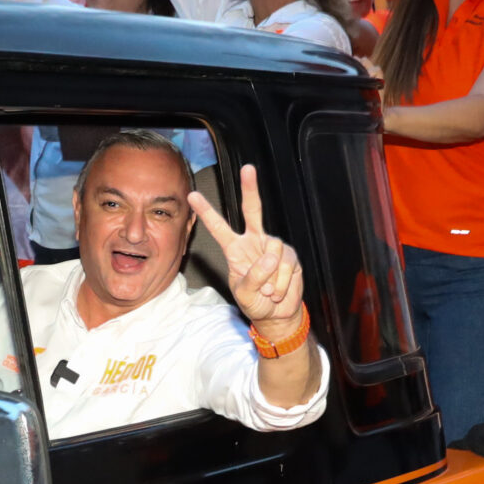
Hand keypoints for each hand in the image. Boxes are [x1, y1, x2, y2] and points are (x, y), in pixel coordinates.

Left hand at [188, 164, 305, 337]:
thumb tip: (270, 256)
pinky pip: (285, 265)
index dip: (207, 212)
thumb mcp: (244, 294)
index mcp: (235, 249)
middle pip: (253, 210)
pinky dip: (282, 283)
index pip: (219, 228)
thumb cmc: (255, 302)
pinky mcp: (290, 256)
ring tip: (268, 291)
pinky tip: (279, 290)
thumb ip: (252, 277)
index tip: (192, 196)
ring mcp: (273, 246)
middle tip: (248, 168)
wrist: (277, 314)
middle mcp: (254, 242)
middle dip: (250, 189)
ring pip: (272, 251)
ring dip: (270, 279)